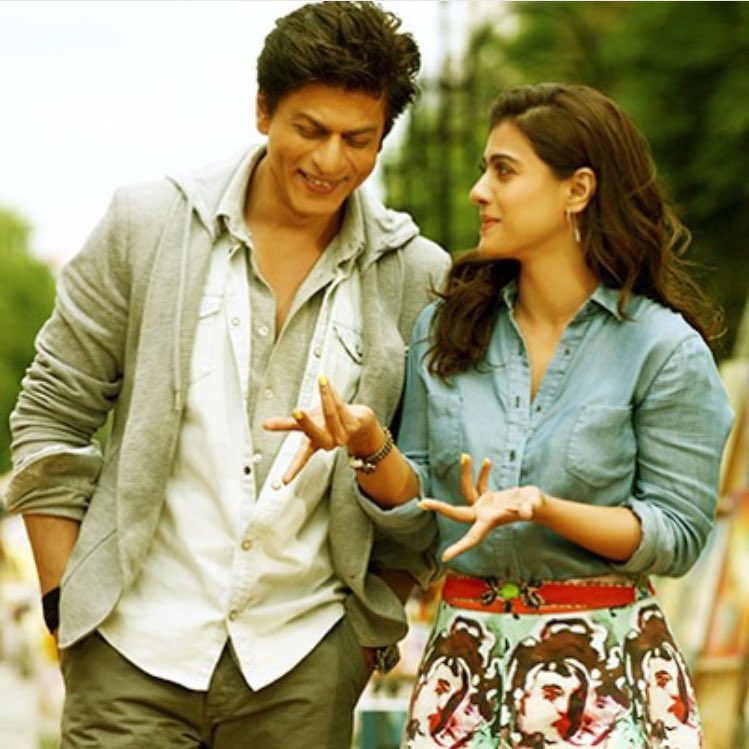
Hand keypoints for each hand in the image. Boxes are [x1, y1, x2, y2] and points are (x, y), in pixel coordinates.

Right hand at [263, 375, 381, 483]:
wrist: (361, 425)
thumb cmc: (332, 423)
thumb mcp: (306, 424)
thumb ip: (286, 425)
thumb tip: (265, 425)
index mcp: (315, 443)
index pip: (302, 457)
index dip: (293, 468)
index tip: (284, 479)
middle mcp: (329, 441)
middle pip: (317, 432)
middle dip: (306, 422)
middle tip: (296, 412)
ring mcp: (343, 433)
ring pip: (331, 414)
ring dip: (325, 396)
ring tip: (321, 382)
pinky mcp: (354, 423)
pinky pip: (342, 406)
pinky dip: (334, 393)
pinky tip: (327, 384)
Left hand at [418, 453, 546, 561]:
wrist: (537, 504)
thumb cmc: (536, 506)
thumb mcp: (533, 505)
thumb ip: (530, 508)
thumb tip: (528, 511)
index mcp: (490, 521)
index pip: (472, 537)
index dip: (459, 547)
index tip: (445, 557)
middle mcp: (483, 515)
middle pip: (457, 513)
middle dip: (440, 508)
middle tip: (422, 504)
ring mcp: (484, 506)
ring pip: (467, 491)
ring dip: (466, 474)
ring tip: (466, 456)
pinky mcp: (487, 497)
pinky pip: (479, 484)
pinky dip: (482, 473)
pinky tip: (487, 462)